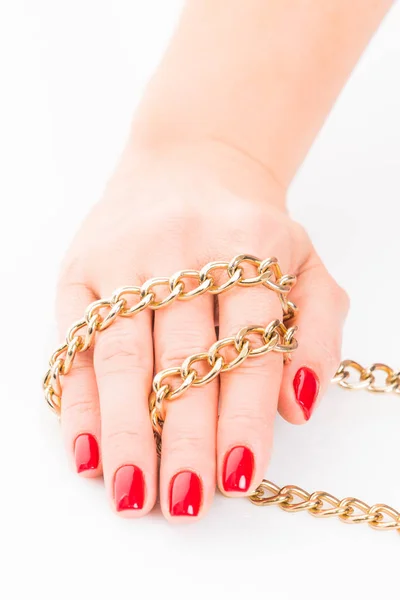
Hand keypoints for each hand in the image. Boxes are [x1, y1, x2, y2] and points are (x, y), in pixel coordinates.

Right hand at [56, 142, 348, 520]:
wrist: (188, 163)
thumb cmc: (249, 228)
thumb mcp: (304, 263)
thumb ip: (317, 331)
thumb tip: (298, 407)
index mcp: (250, 248)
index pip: (250, 348)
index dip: (243, 418)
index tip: (237, 478)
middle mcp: (183, 250)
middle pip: (183, 361)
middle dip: (182, 439)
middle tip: (183, 503)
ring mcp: (125, 259)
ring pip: (123, 359)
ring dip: (126, 432)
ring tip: (132, 493)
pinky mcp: (81, 269)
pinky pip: (76, 344)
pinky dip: (79, 402)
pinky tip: (85, 450)